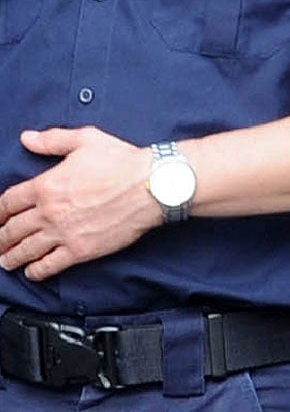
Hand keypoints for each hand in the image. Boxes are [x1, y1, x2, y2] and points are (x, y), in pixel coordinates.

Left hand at [0, 128, 158, 279]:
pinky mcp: (81, 250)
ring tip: (5, 261)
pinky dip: (36, 271)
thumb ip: (53, 140)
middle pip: (12, 229)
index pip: (8, 202)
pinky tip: (31, 272)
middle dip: (0, 238)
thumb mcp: (86, 140)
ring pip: (26, 250)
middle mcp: (49, 212)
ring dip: (11, 257)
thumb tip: (27, 138)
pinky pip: (50, 265)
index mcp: (45, 185)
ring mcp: (63, 233)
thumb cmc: (122, 161)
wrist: (152, 186)